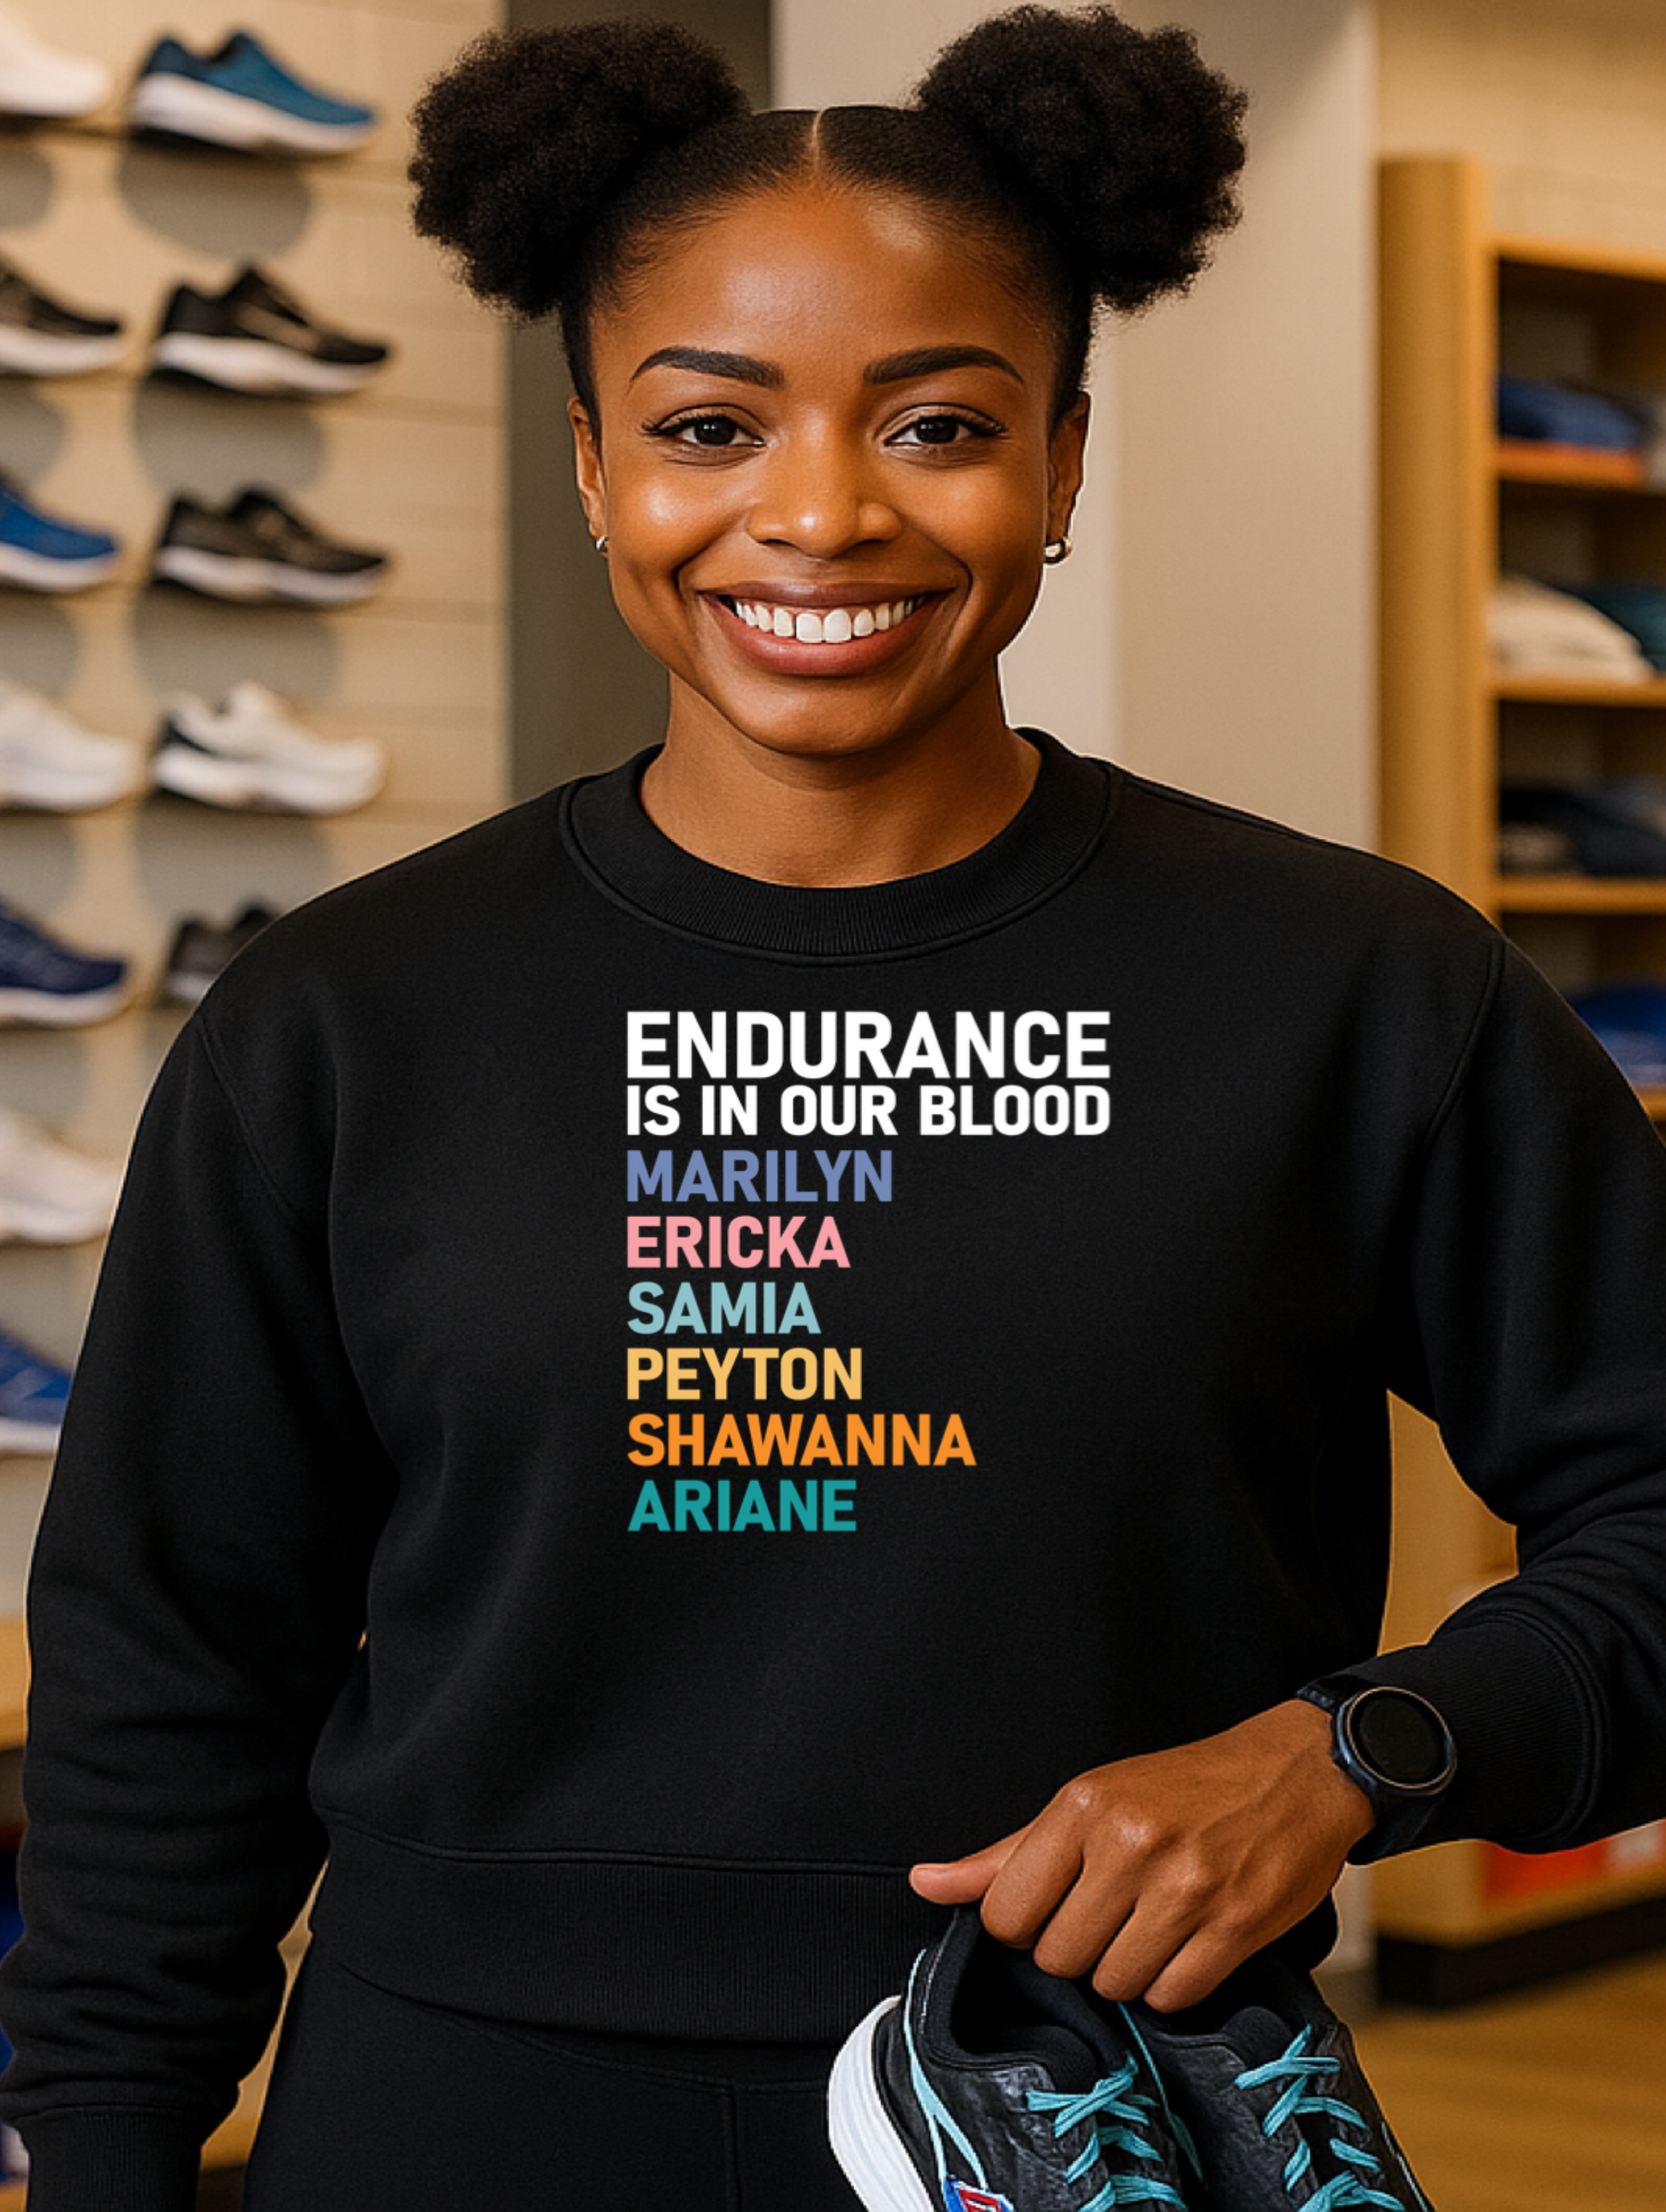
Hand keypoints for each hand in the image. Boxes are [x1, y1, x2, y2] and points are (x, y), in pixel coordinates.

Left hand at [908, 1700, 1375, 2011]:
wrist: (1297, 1773)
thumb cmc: (1182, 1788)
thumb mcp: (1089, 1800)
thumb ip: (1005, 1855)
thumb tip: (923, 1883)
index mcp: (1083, 1806)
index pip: (1006, 1914)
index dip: (1024, 1925)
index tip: (1055, 1906)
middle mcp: (1130, 1843)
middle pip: (1057, 1956)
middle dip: (1078, 1948)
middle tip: (1113, 1911)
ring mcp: (1185, 1887)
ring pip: (1112, 1984)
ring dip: (1125, 1969)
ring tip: (1151, 1924)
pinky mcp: (1234, 1928)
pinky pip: (1170, 1997)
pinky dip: (1172, 1984)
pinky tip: (1186, 1942)